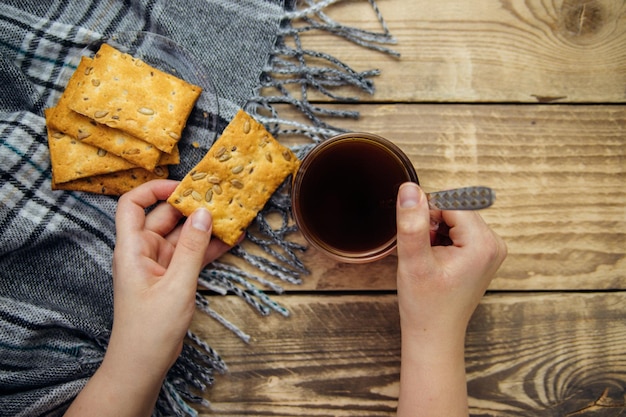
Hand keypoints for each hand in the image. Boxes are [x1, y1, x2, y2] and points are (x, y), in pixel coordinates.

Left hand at [65, 179, 233, 416]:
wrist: (142, 365)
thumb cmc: (150, 330)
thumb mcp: (176, 286)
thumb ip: (192, 248)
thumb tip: (204, 213)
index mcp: (132, 249)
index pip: (132, 204)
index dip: (154, 189)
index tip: (185, 187)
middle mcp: (143, 251)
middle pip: (164, 217)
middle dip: (190, 206)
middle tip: (219, 198)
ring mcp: (158, 264)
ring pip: (181, 235)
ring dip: (204, 227)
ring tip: (232, 215)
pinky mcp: (171, 277)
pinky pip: (190, 254)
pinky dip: (208, 247)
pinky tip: (231, 240)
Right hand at [395, 182, 505, 415]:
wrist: (434, 334)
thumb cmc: (426, 305)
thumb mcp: (414, 261)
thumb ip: (412, 223)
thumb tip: (410, 190)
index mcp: (483, 243)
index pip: (451, 203)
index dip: (426, 214)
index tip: (417, 239)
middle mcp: (494, 243)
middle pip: (455, 210)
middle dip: (432, 223)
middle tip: (422, 252)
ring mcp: (491, 250)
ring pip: (456, 219)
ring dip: (435, 230)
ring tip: (428, 258)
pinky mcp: (484, 255)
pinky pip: (460, 231)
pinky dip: (442, 238)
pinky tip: (435, 260)